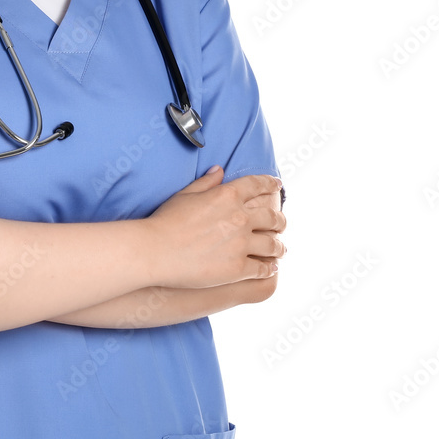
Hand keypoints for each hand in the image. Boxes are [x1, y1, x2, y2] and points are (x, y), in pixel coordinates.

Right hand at [144, 167, 285, 288]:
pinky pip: (263, 268)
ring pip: (273, 245)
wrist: (156, 250)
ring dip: (279, 247)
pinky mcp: (238, 268)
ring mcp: (241, 244)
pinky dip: (269, 268)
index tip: (276, 185)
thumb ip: (207, 182)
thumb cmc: (166, 220)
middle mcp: (239, 218)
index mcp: (227, 196)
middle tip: (281, 223)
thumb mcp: (185, 195)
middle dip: (280, 220)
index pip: (257, 185)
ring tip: (280, 249)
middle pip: (272, 217)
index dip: (270, 183)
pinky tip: (270, 268)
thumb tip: (219, 170)